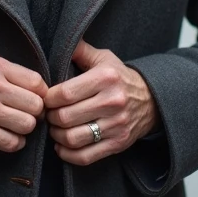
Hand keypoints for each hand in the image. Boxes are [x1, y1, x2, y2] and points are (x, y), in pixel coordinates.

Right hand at [0, 55, 46, 152]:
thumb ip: (12, 74)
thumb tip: (45, 91)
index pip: (36, 82)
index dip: (42, 93)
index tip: (36, 99)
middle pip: (36, 105)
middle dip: (35, 112)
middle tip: (26, 113)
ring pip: (27, 124)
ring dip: (25, 128)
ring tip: (16, 124)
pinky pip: (12, 142)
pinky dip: (15, 142)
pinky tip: (8, 136)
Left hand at [44, 41, 157, 166]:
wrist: (151, 100)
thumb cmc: (120, 77)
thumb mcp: (104, 59)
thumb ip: (80, 51)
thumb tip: (59, 40)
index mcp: (105, 78)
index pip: (65, 93)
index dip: (48, 98)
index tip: (45, 98)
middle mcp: (112, 102)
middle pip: (66, 117)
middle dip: (50, 118)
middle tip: (48, 115)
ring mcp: (116, 125)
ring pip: (73, 138)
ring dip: (57, 136)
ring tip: (55, 129)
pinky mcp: (118, 143)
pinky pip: (86, 156)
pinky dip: (68, 154)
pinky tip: (62, 146)